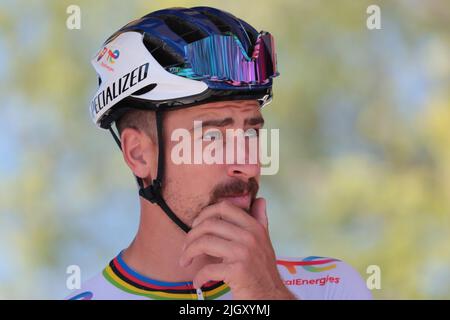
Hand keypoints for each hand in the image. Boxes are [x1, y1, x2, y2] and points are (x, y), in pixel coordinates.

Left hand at [179, 198, 296, 299]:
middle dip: (191, 236)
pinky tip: (198, 282)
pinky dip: (198, 277)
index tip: (196, 225)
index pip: (225, 207)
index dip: (205, 213)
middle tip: (186, 247)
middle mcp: (250, 237)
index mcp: (254, 227)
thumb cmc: (263, 270)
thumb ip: (259, 220)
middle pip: (209, 224)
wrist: (271, 296)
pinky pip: (208, 269)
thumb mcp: (264, 241)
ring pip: (204, 243)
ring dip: (188, 252)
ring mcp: (243, 253)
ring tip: (185, 261)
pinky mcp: (237, 271)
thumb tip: (259, 200)